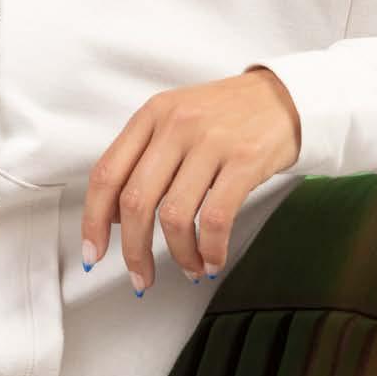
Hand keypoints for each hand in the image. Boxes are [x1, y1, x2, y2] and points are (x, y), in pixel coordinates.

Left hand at [81, 68, 301, 291]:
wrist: (283, 98)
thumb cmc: (226, 115)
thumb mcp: (175, 121)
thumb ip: (143, 159)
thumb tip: (114, 218)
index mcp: (151, 116)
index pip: (106, 173)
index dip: (93, 220)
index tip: (94, 252)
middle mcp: (175, 126)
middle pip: (135, 201)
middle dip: (134, 251)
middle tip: (141, 277)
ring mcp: (210, 142)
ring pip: (174, 215)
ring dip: (178, 255)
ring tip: (189, 268)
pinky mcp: (245, 160)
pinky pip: (216, 218)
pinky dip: (210, 249)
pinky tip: (212, 259)